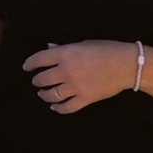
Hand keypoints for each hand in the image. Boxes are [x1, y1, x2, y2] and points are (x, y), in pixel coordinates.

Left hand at [25, 39, 143, 113]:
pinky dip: (58, 108)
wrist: (126, 65)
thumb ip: (64, 48)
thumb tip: (49, 47)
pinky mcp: (85, 99)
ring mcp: (75, 87)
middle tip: (37, 81)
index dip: (30, 64)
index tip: (26, 67)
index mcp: (65, 54)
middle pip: (43, 79)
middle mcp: (67, 71)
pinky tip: (54, 106)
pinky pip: (67, 107)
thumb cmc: (106, 50)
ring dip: (44, 95)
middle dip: (37, 80)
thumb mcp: (83, 44)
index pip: (39, 59)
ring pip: (52, 94)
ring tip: (42, 94)